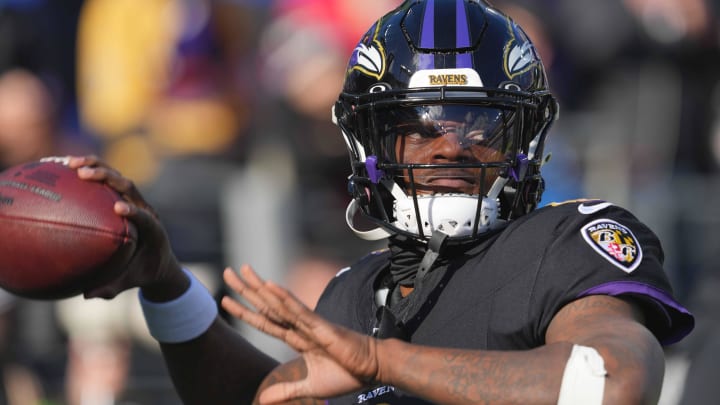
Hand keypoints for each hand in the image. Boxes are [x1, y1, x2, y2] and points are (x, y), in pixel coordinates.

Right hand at [67, 155, 184, 299]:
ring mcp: (136, 201)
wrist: (159, 261)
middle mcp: (145, 211)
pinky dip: (93, 171)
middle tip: (84, 175)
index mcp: (153, 231)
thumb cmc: (143, 273)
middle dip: (109, 179)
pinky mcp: (126, 197)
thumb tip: (87, 294)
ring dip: (98, 168)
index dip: (134, 211)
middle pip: (130, 188)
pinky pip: (109, 181)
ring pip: (119, 178)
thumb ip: (112, 288)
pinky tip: (66, 166)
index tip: (118, 208)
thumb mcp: (130, 282)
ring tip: (72, 163)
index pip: (145, 217)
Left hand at [221, 265, 381, 403]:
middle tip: (228, 271)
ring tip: (245, 271)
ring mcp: (310, 324)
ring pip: (280, 304)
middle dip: (247, 289)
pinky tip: (271, 288)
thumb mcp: (310, 386)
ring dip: (262, 288)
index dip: (245, 311)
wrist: (371, 370)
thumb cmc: (346, 374)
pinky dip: (285, 300)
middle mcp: (299, 327)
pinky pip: (300, 312)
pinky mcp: (322, 327)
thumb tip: (263, 400)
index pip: (265, 322)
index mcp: (296, 338)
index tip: (226, 298)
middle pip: (267, 306)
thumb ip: (287, 390)